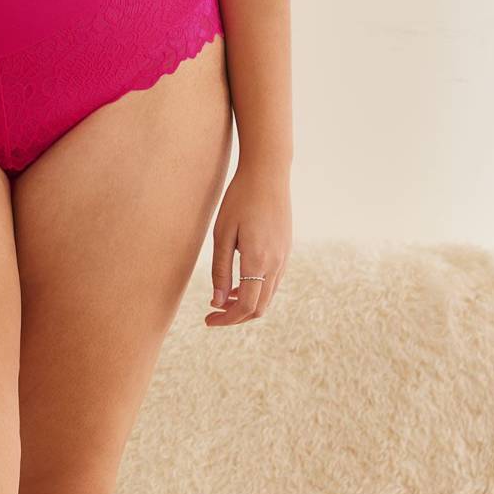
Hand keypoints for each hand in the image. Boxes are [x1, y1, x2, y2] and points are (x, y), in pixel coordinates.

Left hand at [207, 161, 291, 325]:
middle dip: (235, 317)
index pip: (245, 306)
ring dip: (245, 304)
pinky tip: (237, 284)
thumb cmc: (239, 200)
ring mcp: (284, 257)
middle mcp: (276, 263)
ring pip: (267, 297)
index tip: (208, 320)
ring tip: (222, 300)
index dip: (226, 319)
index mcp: (258, 260)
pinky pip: (272, 283)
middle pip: (259, 308)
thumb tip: (218, 303)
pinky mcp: (286, 251)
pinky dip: (255, 291)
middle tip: (212, 314)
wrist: (268, 173)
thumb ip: (220, 271)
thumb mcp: (222, 236)